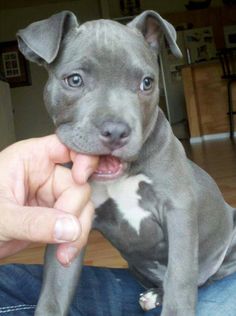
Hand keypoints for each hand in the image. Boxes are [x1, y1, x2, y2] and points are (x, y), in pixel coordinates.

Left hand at [0, 135, 97, 264]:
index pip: (66, 146)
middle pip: (79, 185)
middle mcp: (45, 174)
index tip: (81, 178)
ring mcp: (52, 196)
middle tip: (64, 235)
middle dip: (74, 212)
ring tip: (63, 252)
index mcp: (30, 159)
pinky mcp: (55, 216)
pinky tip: (64, 253)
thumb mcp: (1, 217)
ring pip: (82, 207)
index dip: (81, 158)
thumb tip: (71, 227)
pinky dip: (75, 240)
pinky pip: (76, 223)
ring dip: (78, 231)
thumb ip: (34, 222)